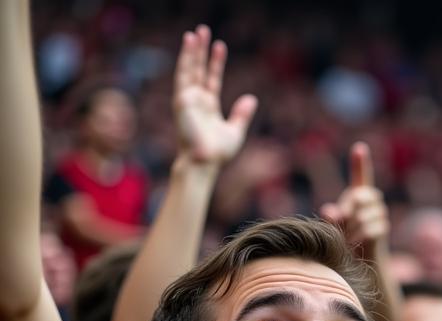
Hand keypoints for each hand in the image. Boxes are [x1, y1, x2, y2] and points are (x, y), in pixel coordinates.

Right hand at [173, 25, 257, 165]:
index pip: (212, 78)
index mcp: (208, 106)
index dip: (215, 62)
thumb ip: (242, 115)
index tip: (220, 46)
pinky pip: (184, 77)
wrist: (205, 162)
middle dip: (200, 50)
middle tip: (202, 30)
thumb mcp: (235, 131)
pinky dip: (185, 61)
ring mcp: (188, 100)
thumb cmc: (218, 153)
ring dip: (190, 51)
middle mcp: (196, 101)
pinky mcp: (182, 101)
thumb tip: (252, 99)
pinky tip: (189, 47)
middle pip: (197, 69)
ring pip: (188, 69)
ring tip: (193, 33)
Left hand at [320, 143, 389, 255]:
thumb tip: (330, 212)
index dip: (360, 163)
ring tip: (348, 238)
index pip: (362, 176)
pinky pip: (365, 230)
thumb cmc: (344, 241)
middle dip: (346, 212)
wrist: (361, 263)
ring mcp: (380, 214)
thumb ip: (330, 216)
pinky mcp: (382, 228)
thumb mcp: (334, 226)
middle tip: (342, 226)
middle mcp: (373, 201)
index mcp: (360, 195)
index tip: (359, 148)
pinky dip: (356, 239)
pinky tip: (355, 244)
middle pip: (357, 197)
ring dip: (349, 230)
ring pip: (359, 216)